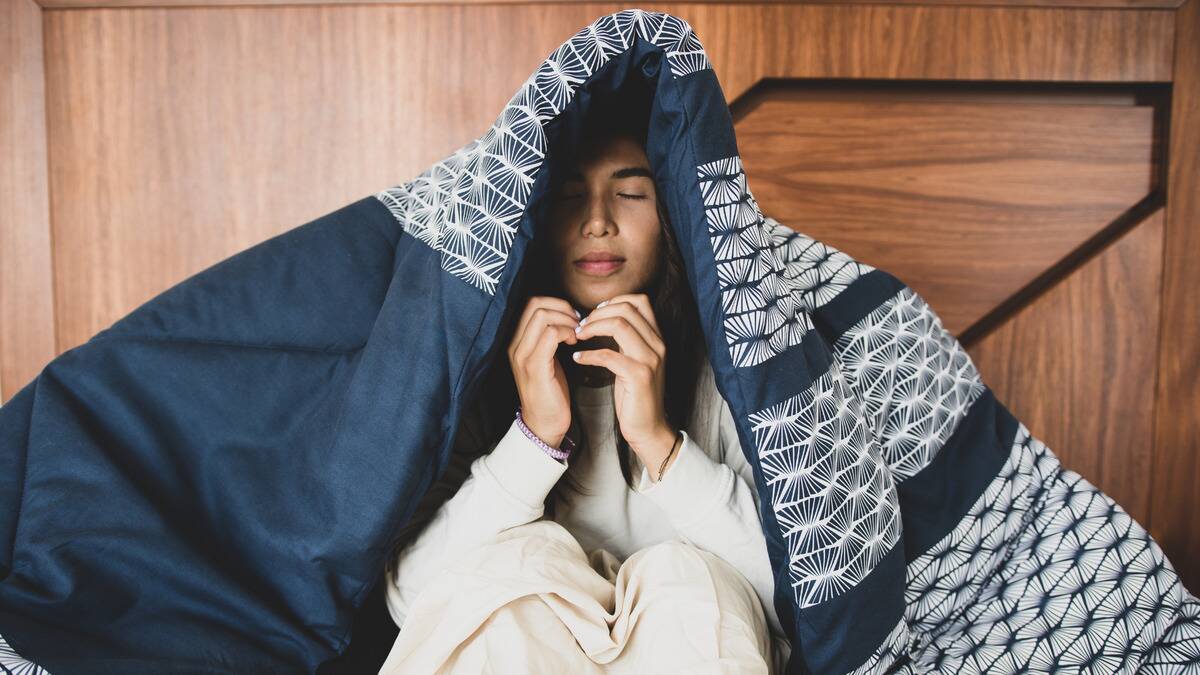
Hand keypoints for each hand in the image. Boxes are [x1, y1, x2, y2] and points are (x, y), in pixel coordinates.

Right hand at [507, 296, 579, 447]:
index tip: (572, 317)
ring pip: (542, 316)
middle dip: (562, 307)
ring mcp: (522, 355)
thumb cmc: (550, 390)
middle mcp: (514, 345)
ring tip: (577, 333)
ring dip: (566, 319)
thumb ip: (548, 336)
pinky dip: (567, 332)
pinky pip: (551, 335)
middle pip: (535, 304)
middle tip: (578, 322)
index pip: (529, 303)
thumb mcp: (546, 357)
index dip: (555, 303)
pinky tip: (575, 342)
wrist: (544, 423)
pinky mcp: (535, 366)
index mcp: (516, 340)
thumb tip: (566, 315)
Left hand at [572, 293, 677, 473]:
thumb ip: (627, 339)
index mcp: (657, 338)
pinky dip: (589, 354)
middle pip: (627, 309)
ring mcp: (650, 359)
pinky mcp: (639, 376)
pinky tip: (578, 358)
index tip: (595, 313)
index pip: (640, 301)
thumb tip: (604, 317)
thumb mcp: (634, 359)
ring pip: (619, 325)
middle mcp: (658, 344)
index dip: (614, 301)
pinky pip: (609, 355)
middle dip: (598, 313)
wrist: (648, 427)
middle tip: (581, 326)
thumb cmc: (635, 394)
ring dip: (593, 327)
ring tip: (578, 336)